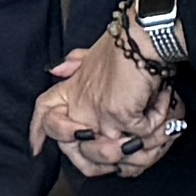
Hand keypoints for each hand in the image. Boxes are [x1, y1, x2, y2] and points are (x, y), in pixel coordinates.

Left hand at [32, 32, 178, 178]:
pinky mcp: (119, 117)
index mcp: (72, 90)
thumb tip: (56, 70)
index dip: (37, 132)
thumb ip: (74, 65)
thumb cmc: (122, 45)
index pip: (44, 112)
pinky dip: (156, 120)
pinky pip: (141, 136)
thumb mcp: (91, 55)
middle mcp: (80, 107)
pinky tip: (159, 101)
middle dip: (97, 156)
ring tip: (149, 119)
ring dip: (137, 140)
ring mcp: (98, 115)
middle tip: (124, 144)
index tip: (35, 148)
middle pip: (73, 148)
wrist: (140, 39)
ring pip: (111, 153)